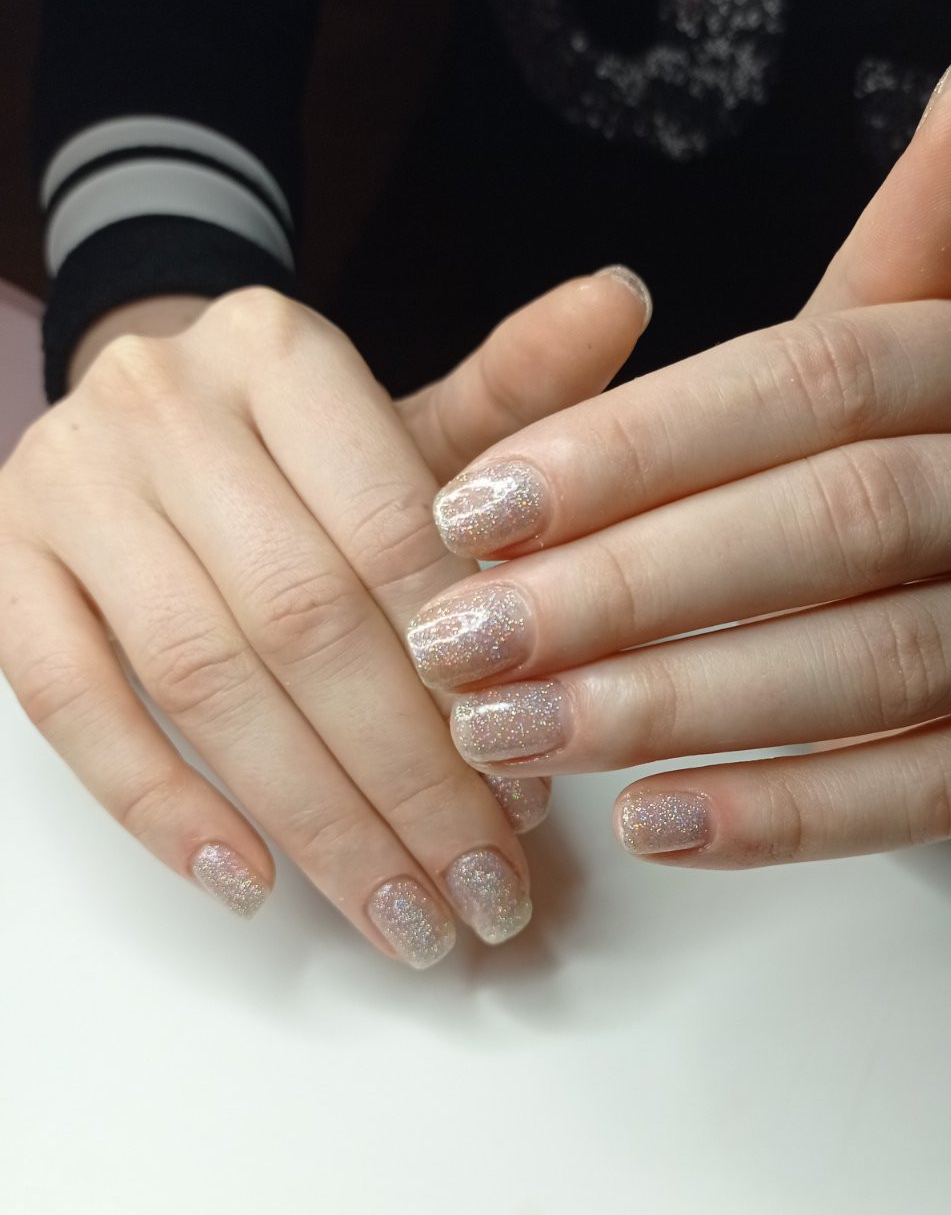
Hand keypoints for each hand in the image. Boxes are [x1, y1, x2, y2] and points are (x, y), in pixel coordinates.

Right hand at [0, 271, 648, 955]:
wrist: (145, 420)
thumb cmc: (303, 447)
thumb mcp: (410, 419)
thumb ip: (517, 392)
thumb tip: (624, 299)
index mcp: (281, 354)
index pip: (389, 533)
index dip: (464, 676)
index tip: (530, 797)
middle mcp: (162, 403)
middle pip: (303, 620)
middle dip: (407, 781)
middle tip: (481, 893)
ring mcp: (67, 484)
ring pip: (201, 675)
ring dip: (313, 818)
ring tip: (399, 915)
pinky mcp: (0, 563)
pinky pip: (67, 704)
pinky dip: (158, 803)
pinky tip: (249, 882)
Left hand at [405, 58, 950, 867]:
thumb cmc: (943, 470)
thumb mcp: (905, 360)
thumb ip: (894, 257)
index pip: (815, 380)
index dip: (635, 447)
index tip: (478, 509)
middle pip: (841, 524)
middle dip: (630, 592)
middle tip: (469, 644)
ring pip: (886, 666)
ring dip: (681, 708)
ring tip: (523, 736)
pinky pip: (946, 792)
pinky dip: (791, 813)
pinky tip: (656, 820)